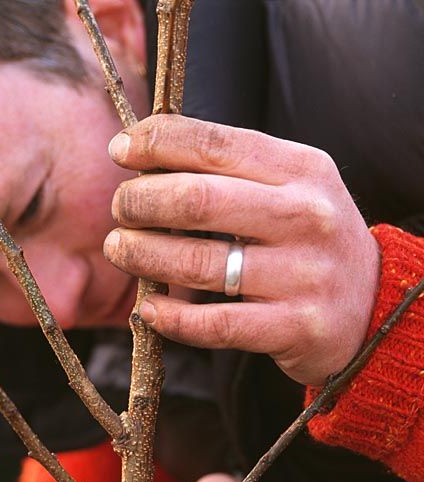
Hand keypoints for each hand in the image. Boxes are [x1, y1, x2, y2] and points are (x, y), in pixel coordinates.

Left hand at [104, 115, 381, 385]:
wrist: (373, 307)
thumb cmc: (311, 243)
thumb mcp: (292, 189)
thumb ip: (233, 171)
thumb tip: (147, 156)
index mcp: (302, 170)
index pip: (214, 143)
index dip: (156, 143)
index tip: (120, 151)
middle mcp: (306, 216)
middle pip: (197, 201)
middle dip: (140, 202)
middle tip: (120, 210)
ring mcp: (302, 275)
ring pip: (198, 263)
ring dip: (143, 256)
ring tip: (121, 250)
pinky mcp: (294, 326)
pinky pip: (215, 324)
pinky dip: (172, 317)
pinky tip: (150, 309)